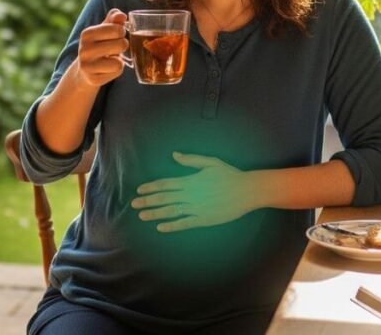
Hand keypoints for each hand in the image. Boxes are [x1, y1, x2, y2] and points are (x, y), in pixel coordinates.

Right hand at [74, 9, 127, 87]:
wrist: (85, 70)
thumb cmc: (99, 45)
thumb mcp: (104, 30)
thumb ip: (113, 20)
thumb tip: (121, 15)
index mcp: (87, 34)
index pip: (117, 29)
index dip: (121, 32)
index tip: (116, 35)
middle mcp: (84, 49)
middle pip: (121, 44)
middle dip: (122, 46)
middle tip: (115, 48)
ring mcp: (87, 65)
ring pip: (119, 62)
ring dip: (119, 60)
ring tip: (110, 59)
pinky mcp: (93, 79)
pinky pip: (116, 72)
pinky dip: (116, 71)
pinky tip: (107, 69)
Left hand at [131, 152, 258, 232]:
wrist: (247, 191)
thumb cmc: (230, 175)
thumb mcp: (211, 162)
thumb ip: (191, 160)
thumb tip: (174, 154)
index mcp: (190, 180)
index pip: (165, 184)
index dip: (151, 187)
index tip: (139, 191)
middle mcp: (190, 194)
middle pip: (164, 198)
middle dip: (148, 201)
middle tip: (134, 205)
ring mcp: (196, 208)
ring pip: (171, 211)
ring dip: (155, 214)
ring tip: (142, 216)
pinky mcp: (204, 219)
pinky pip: (184, 223)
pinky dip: (172, 226)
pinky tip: (161, 227)